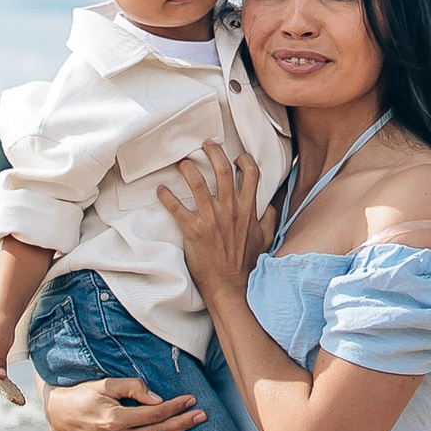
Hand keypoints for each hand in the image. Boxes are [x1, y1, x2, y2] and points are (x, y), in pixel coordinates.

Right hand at [40, 374, 205, 430]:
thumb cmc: (85, 395)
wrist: (60, 415)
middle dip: (182, 425)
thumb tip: (158, 399)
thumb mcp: (106, 384)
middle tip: (203, 417)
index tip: (191, 400)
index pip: (153, 413)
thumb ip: (133, 388)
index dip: (173, 406)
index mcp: (114, 419)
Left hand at [154, 139, 265, 308]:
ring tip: (182, 162)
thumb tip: (270, 205)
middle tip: (205, 144)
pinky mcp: (194, 231)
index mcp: (247, 209)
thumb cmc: (247, 263)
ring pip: (198, 183)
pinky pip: (177, 208)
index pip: (250, 174)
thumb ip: (268, 219)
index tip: (236, 156)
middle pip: (222, 169)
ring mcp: (211, 219)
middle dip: (213, 152)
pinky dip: (166, 197)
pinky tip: (160, 189)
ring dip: (187, 169)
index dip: (244, 160)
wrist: (231, 286)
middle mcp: (230, 209)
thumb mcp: (265, 239)